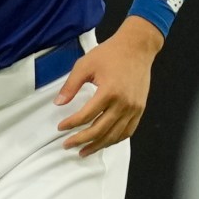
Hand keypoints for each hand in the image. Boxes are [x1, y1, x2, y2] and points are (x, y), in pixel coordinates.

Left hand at [55, 19, 161, 156]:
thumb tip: (58, 103)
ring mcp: (134, 108)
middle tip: (67, 145)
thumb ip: (71, 86)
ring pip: (114, 135)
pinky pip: (127, 131)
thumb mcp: (85, 65)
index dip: (71, 124)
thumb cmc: (110, 54)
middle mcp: (123, 103)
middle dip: (81, 140)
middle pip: (100, 130)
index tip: (60, 128)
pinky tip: (104, 143)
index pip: (86, 116)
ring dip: (98, 145)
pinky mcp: (140, 109)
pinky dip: (115, 140)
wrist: (137, 47)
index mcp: (109, 91)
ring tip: (83, 151)